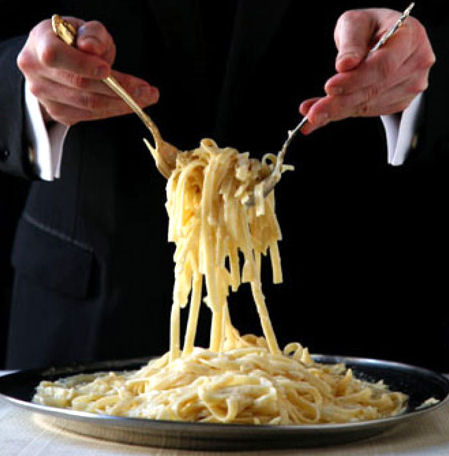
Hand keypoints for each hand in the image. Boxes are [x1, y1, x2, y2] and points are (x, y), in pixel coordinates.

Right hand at [17, 17, 158, 125]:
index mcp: (38, 45)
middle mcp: (37, 74)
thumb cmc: (73, 42)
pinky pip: (92, 116)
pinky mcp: (60, 114)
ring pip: (90, 105)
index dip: (83, 65)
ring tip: (147, 97)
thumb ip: (92, 35)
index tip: (109, 69)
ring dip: (123, 104)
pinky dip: (115, 110)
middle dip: (120, 89)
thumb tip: (91, 48)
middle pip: (81, 86)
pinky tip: (131, 104)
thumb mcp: (84, 29)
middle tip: (147, 91)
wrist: (58, 60)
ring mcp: (46, 98)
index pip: (56, 57)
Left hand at [299, 8, 434, 133]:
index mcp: (409, 37)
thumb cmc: (369, 28)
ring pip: (367, 105)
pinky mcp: (399, 101)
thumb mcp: (355, 23)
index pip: (383, 65)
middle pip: (374, 90)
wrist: (384, 39)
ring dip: (336, 111)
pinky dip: (341, 113)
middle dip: (339, 103)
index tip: (329, 87)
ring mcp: (411, 85)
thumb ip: (350, 42)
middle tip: (313, 113)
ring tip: (311, 114)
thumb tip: (345, 64)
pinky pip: (366, 111)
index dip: (355, 79)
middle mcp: (416, 63)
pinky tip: (323, 113)